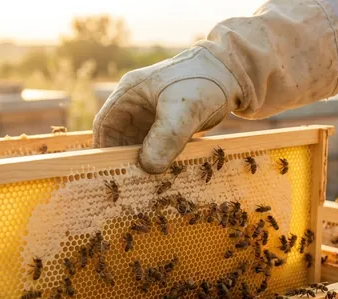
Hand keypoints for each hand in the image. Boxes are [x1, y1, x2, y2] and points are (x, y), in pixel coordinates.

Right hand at [92, 47, 242, 173]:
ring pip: (140, 144)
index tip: (107, 171)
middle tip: (129, 184)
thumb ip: (165, 138)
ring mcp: (154, 114)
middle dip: (124, 160)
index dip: (103, 149)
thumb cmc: (203, 83)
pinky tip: (164, 175)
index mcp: (130, 92)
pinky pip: (158, 146)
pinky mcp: (170, 124)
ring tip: (146, 184)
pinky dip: (159, 160)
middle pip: (121, 137)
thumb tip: (148, 168)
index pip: (105, 123)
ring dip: (143, 162)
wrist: (234, 75)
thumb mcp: (183, 110)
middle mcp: (138, 104)